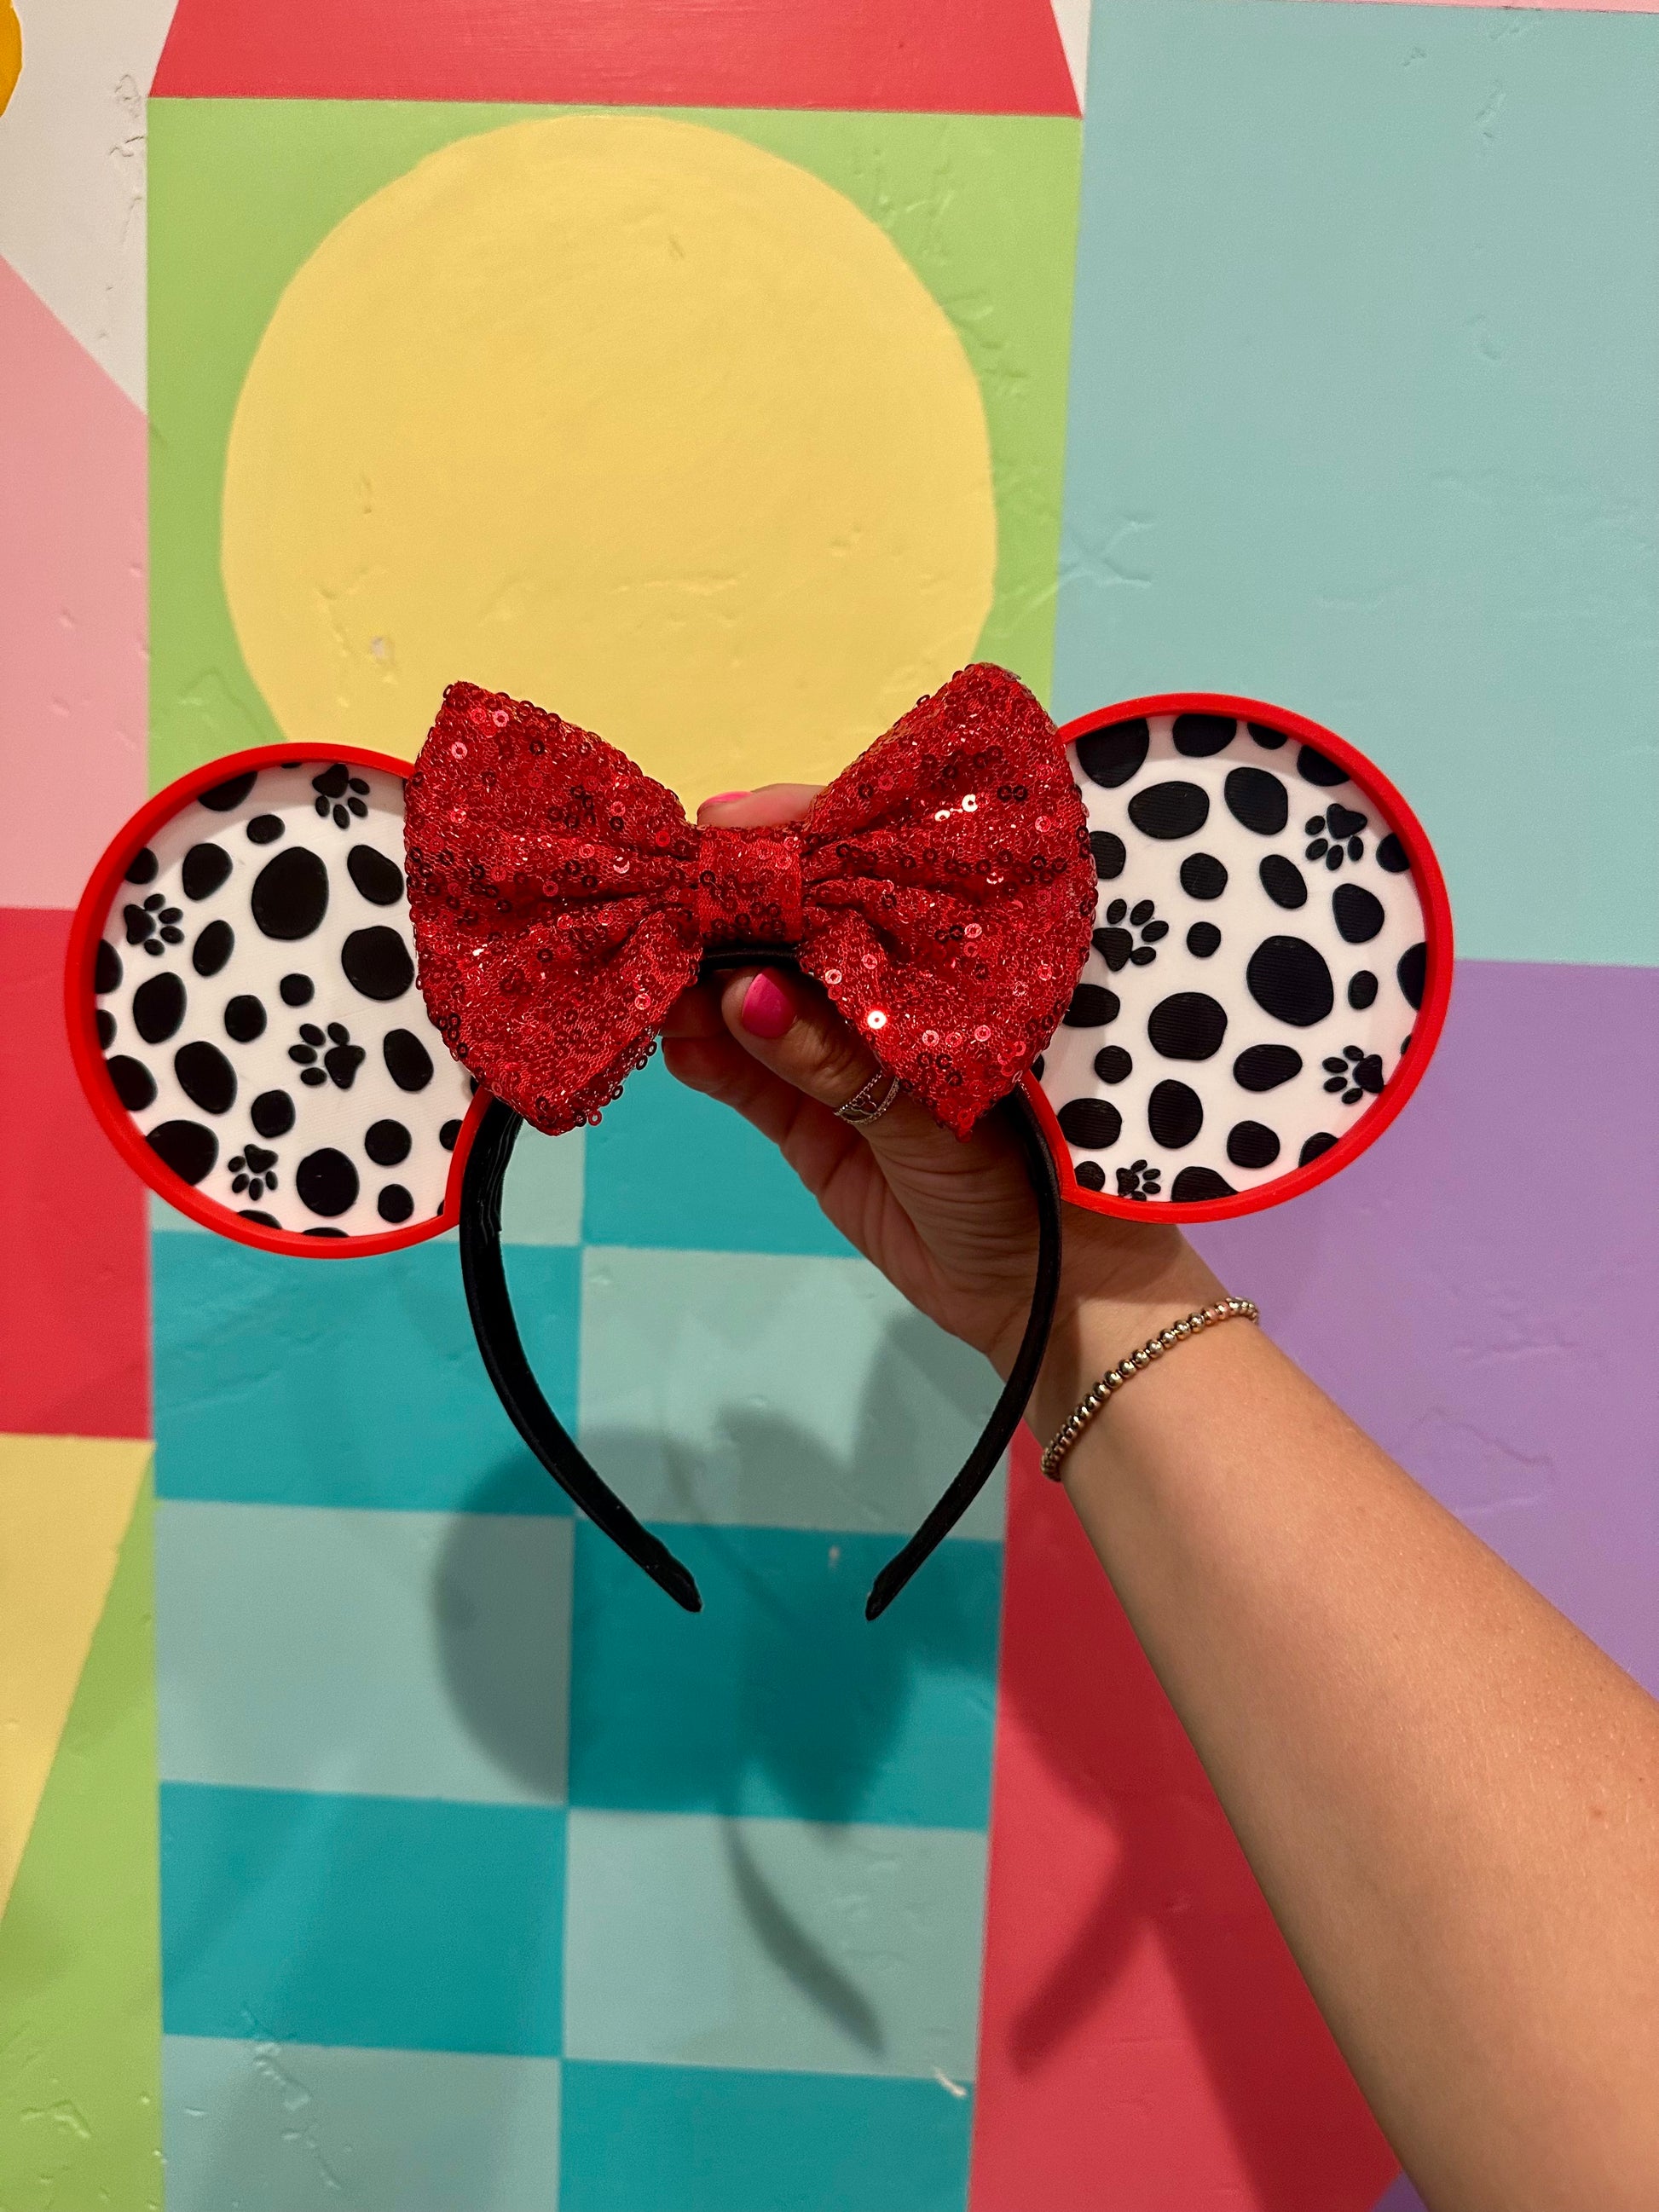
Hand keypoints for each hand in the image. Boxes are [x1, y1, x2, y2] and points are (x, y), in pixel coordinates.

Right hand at [662, 785, 1225, 1427]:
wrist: (1053, 1294)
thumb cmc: (1038, 1176)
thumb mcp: (938, 1112)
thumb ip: (836, 1055)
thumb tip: (741, 990)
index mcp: (949, 948)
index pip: (864, 864)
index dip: (791, 836)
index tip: (721, 828)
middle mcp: (889, 987)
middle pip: (792, 926)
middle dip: (726, 908)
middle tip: (659, 899)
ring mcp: (842, 1053)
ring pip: (754, 999)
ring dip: (699, 983)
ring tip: (650, 971)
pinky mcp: (810, 1119)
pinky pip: (744, 1076)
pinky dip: (705, 1053)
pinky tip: (673, 1037)